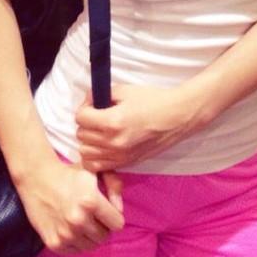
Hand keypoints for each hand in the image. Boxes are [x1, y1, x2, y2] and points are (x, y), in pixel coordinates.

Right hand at [15, 157, 123, 253]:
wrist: (37, 178)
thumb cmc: (69, 173)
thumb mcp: (95, 170)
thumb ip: (114, 184)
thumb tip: (119, 208)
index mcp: (91, 201)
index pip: (117, 224)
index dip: (113, 215)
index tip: (105, 209)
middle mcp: (78, 220)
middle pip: (104, 237)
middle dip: (101, 226)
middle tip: (91, 214)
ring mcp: (65, 234)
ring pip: (91, 246)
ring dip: (89, 235)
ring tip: (80, 220)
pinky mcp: (54, 243)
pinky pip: (75, 251)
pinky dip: (75, 242)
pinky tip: (69, 227)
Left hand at [76, 83, 195, 170]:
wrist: (176, 117)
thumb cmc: (153, 101)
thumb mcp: (125, 90)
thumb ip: (101, 95)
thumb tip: (88, 101)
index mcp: (112, 121)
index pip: (80, 118)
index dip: (84, 109)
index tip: (92, 105)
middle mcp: (113, 142)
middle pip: (81, 136)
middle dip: (86, 124)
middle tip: (97, 117)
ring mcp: (119, 156)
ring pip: (86, 153)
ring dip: (89, 141)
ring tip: (100, 132)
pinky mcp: (126, 163)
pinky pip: (97, 166)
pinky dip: (96, 156)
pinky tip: (104, 145)